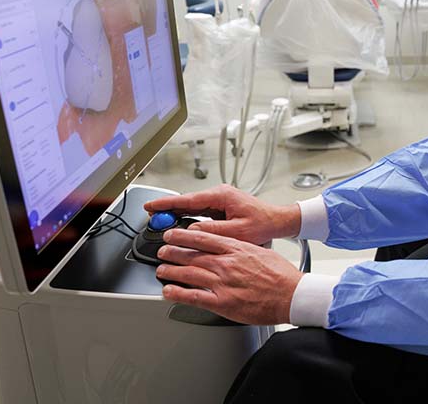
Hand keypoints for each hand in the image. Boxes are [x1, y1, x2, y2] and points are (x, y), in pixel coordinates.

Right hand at [143, 184, 300, 244]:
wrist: (277, 221)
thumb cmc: (263, 223)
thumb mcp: (237, 231)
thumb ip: (213, 231)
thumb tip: (191, 232)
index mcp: (221, 195)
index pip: (187, 199)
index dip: (166, 204)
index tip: (150, 206)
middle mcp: (219, 195)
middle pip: (186, 202)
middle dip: (168, 209)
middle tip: (150, 217)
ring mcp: (220, 201)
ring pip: (192, 207)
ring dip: (177, 214)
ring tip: (161, 223)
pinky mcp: (221, 208)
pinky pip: (200, 212)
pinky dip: (188, 218)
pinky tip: (179, 226)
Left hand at [156, 228, 302, 325]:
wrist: (291, 294)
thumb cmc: (280, 275)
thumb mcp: (260, 251)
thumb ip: (241, 249)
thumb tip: (230, 246)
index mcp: (235, 249)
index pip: (203, 238)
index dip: (184, 235)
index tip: (173, 234)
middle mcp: (226, 264)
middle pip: (191, 255)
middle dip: (172, 252)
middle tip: (162, 250)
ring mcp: (222, 283)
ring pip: (188, 274)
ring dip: (170, 271)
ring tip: (161, 270)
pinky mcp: (222, 302)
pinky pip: (193, 297)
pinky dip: (178, 293)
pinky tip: (168, 291)